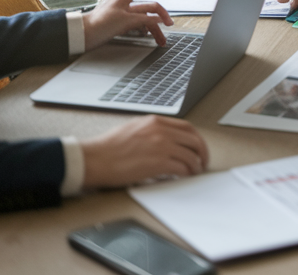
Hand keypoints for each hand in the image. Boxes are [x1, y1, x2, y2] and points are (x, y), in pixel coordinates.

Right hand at [80, 115, 209, 188]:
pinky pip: (182, 168)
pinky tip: (185, 177)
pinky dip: (187, 173)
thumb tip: (166, 141)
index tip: (198, 147)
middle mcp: (161, 131)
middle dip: (202, 152)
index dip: (197, 139)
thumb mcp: (133, 128)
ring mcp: (161, 146)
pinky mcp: (158, 163)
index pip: (187, 127)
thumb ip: (152, 131)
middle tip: (202, 162)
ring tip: (195, 172)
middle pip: (194, 140)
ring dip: (196, 166)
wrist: (95, 159)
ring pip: (191, 155)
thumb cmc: (108, 148)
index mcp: (155, 121)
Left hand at [83, 0, 173, 49]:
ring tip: (161, 39)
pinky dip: (146, 31)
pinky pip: (138, 27)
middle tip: (169, 23)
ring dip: (154, 28)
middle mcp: (124, 6)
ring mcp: (123, 16)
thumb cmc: (98, 25)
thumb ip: (144, 19)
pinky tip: (150, 37)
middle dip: (160, 15)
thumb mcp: (124, 20)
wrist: (82, 36)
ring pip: (144, 19)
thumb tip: (159, 20)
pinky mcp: (120, 26)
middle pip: (147, 7)